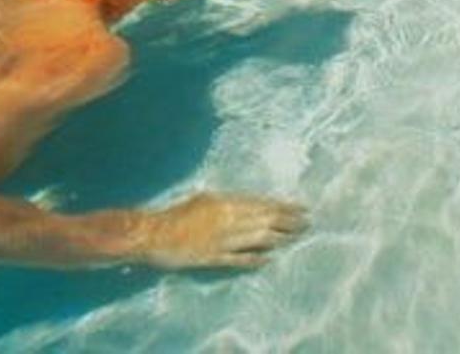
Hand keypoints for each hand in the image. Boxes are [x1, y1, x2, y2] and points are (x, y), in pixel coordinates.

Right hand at [141, 192, 306, 269]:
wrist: (153, 233)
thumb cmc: (177, 214)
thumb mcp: (204, 199)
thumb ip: (226, 203)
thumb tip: (246, 205)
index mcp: (225, 202)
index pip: (261, 204)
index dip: (283, 206)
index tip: (301, 208)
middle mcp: (226, 219)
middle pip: (263, 220)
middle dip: (287, 222)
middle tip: (306, 223)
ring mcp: (220, 240)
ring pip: (255, 239)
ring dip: (277, 239)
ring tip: (294, 238)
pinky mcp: (211, 258)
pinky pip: (236, 259)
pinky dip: (252, 259)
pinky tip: (266, 260)